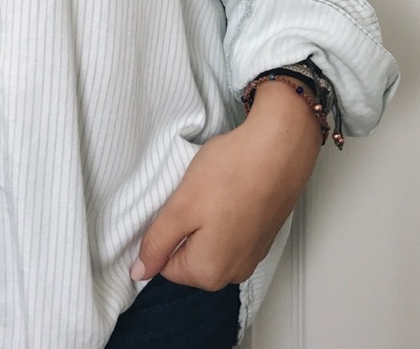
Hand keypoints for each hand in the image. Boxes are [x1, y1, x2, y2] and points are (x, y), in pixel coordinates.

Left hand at [131, 81, 322, 290]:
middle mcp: (234, 273)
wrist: (280, 147)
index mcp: (209, 273)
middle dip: (187, 225)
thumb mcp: (180, 207)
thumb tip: (139, 272)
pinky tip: (232, 188)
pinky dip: (227, 211)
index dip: (166, 228)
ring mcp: (253, 254)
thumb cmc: (231, 173)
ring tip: (216, 189)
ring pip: (211, 241)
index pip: (166, 263)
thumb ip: (156, 244)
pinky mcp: (264, 235)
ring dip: (207, 218)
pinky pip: (232, 231)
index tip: (178, 203)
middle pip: (190, 255)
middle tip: (197, 194)